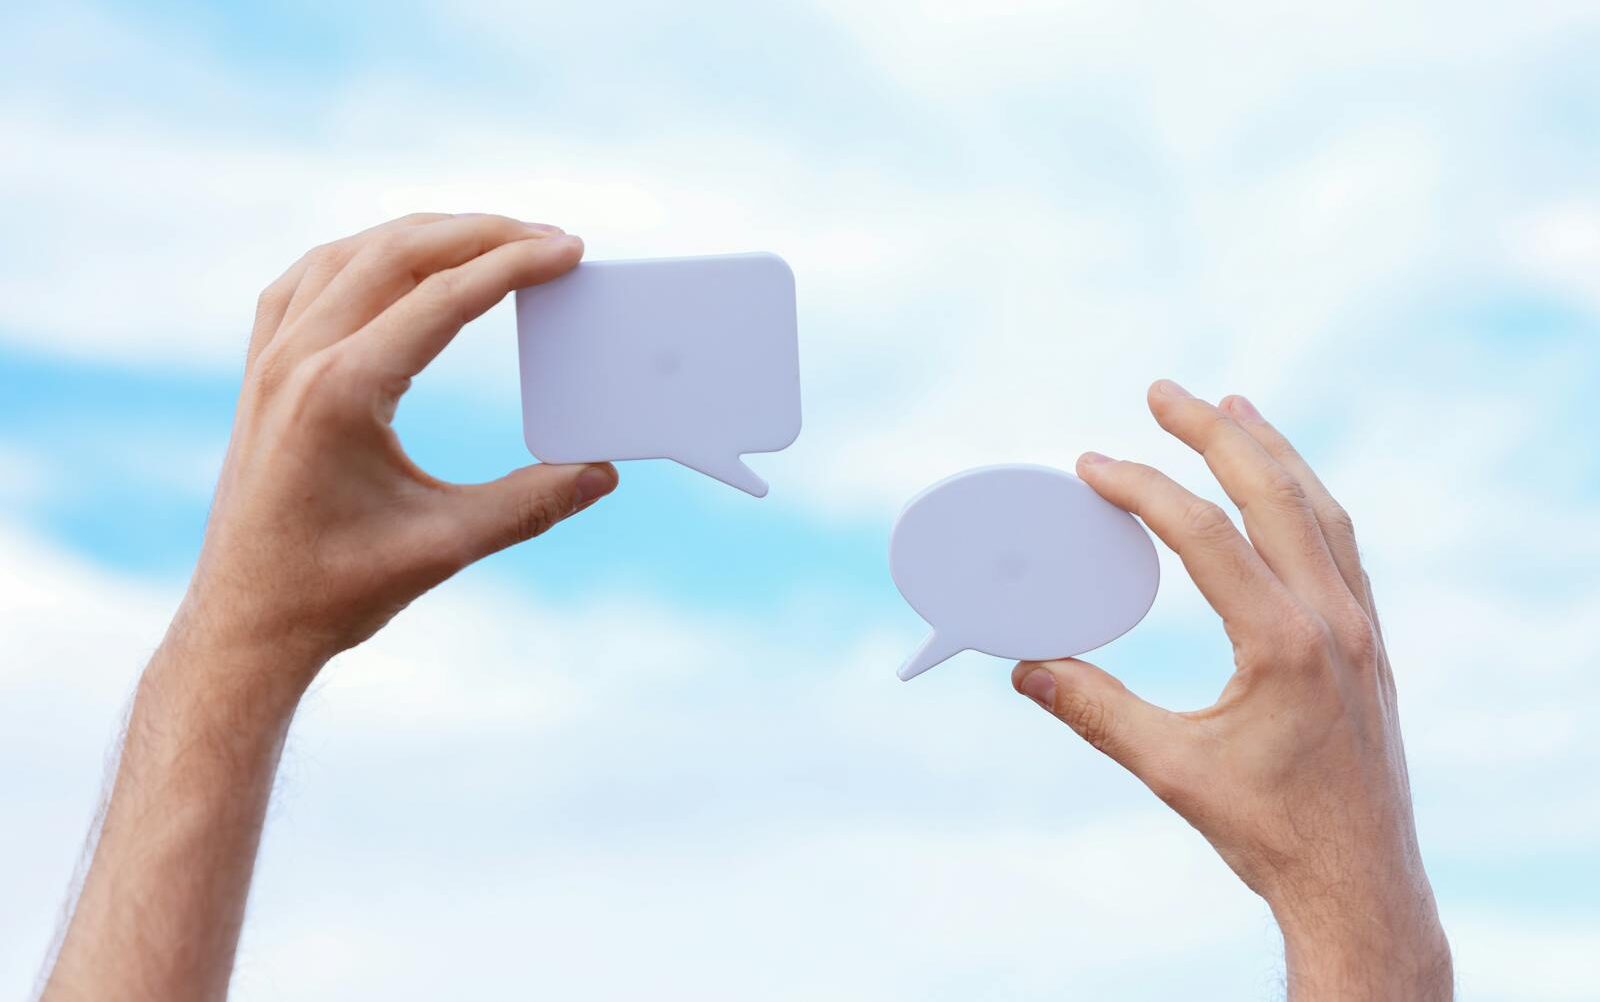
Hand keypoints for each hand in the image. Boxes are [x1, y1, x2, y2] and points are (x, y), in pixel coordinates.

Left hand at [175, 212, 617, 692]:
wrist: (247, 624)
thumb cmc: (337, 590)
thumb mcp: (446, 545)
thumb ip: (532, 504)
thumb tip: (602, 473)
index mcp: (342, 391)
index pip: (443, 296)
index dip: (515, 265)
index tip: (568, 250)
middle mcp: (299, 358)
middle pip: (399, 252)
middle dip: (481, 233)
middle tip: (548, 237)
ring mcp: (270, 359)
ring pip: (351, 253)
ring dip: (424, 234)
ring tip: (490, 237)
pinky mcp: (261, 371)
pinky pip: (308, 278)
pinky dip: (363, 252)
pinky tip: (394, 258)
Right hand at [1013, 380, 1449, 999]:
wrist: (1361, 885)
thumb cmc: (1267, 833)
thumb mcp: (1170, 770)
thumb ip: (1093, 709)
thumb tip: (1019, 666)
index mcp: (1286, 645)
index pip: (1207, 535)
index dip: (1144, 489)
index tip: (1091, 465)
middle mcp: (1336, 621)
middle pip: (1275, 494)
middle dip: (1214, 433)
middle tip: (1161, 391)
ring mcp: (1363, 629)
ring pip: (1321, 510)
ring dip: (1272, 452)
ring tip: (1232, 405)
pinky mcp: (1371, 644)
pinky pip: (1342, 544)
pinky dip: (1307, 498)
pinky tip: (1283, 489)